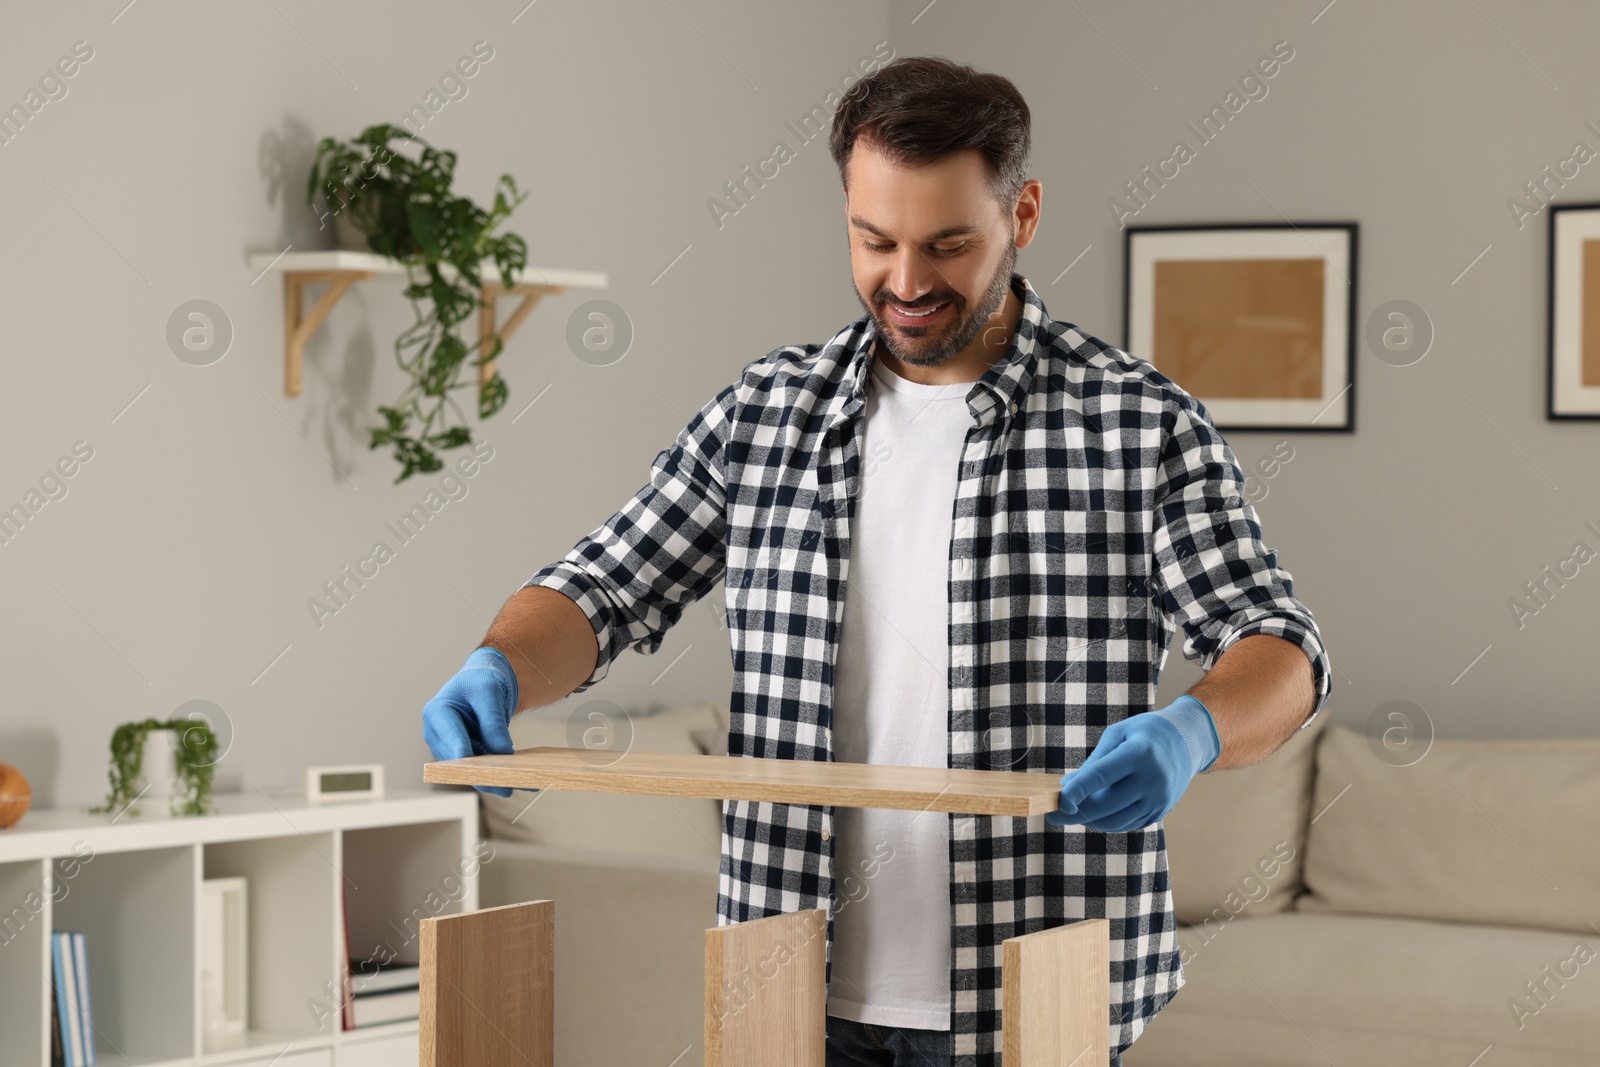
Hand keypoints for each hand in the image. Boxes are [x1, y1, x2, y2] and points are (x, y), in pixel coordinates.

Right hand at [422, 646, 532, 797]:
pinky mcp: (463, 756)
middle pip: (459, 761)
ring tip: (519, 785)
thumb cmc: (480, 681)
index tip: (479, 770)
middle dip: (483, 773)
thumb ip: (493, 721)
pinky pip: (479, 769)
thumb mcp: (489, 693)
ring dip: (493, 779)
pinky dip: (497, 775)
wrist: (482, 682)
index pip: (450, 738)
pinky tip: (518, 782)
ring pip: (469, 770)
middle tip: (506, 785)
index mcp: (436, 713)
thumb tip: (502, 752)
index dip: (463, 756)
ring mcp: (449, 748)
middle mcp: (437, 735)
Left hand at [1046, 696, 1218, 831]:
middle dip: (1075, 813)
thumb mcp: (1118, 734)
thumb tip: (1068, 787)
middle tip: (1053, 814)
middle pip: (1105, 806)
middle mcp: (1151, 780)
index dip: (1076, 792)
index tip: (1057, 802)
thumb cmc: (1144, 734)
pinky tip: (1094, 814)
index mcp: (1138, 754)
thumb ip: (1094, 761)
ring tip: (1073, 812)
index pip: (1100, 777)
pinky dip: (1106, 822)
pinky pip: (1127, 824)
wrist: (1187, 742)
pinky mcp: (1159, 812)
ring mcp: (1157, 800)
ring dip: (1089, 820)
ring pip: (1114, 821)